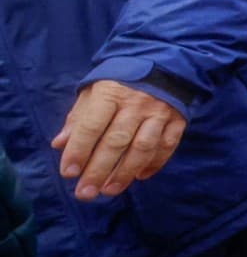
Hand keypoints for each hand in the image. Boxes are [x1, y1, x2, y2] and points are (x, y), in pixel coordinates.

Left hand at [54, 80, 186, 200]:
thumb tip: (60, 144)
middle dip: (98, 170)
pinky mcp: (178, 119)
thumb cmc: (119, 81)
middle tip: (85, 193)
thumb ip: (77, 118)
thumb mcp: (93, 91)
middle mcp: (136, 103)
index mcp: (111, 93)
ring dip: (125, 173)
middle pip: (116, 142)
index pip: (92, 126)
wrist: (162, 63)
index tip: (68, 173)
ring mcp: (160, 112)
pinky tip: (140, 176)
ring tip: (109, 190)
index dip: (79, 151)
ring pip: (142, 148)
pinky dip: (154, 163)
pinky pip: (167, 146)